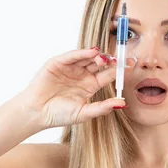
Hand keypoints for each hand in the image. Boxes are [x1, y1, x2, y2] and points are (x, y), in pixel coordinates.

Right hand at [17, 47, 131, 129]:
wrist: (37, 113)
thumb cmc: (59, 115)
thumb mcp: (84, 113)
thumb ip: (103, 108)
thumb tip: (123, 104)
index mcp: (90, 86)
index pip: (107, 75)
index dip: (118, 70)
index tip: (130, 65)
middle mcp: (82, 75)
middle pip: (99, 64)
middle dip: (109, 60)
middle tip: (119, 59)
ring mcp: (70, 68)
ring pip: (87, 58)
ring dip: (97, 56)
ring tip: (104, 57)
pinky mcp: (58, 63)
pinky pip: (72, 56)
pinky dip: (82, 53)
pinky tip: (92, 52)